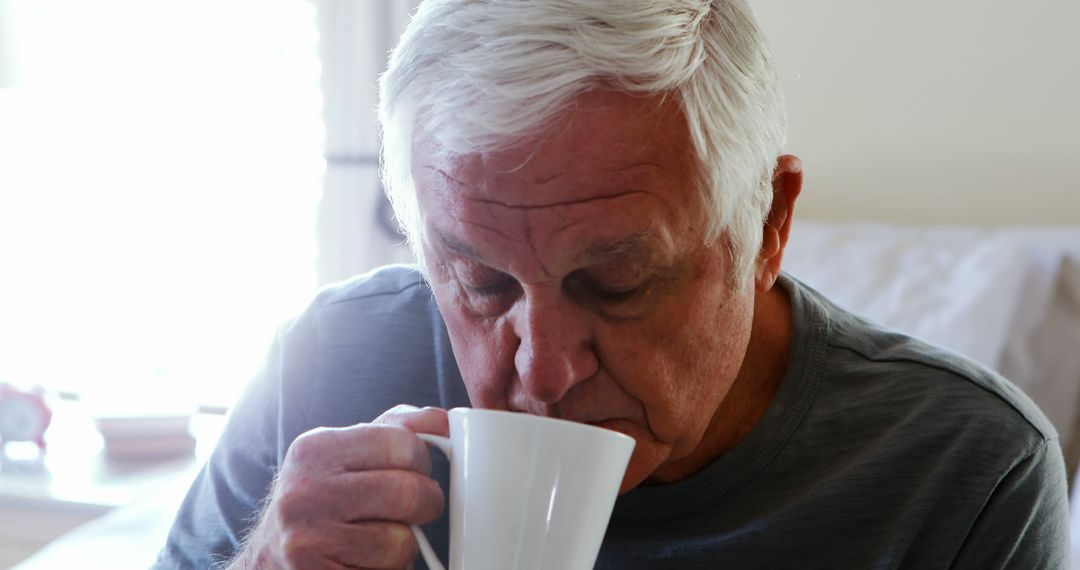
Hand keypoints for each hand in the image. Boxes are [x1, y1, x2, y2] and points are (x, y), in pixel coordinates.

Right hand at [228, 405, 449, 568]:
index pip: (401, 443)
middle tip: (416, 508)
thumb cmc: (320, 500)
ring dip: (405, 544)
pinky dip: (389, 569)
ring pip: (401, 542)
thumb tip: (443, 420)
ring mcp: (307, 542)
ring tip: (382, 538)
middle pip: (408, 493)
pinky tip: (366, 560)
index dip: (422, 460)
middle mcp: (304, 494)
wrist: (269, 558)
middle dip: (426, 503)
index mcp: (315, 450)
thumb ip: (394, 428)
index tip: (416, 470)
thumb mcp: (345, 452)